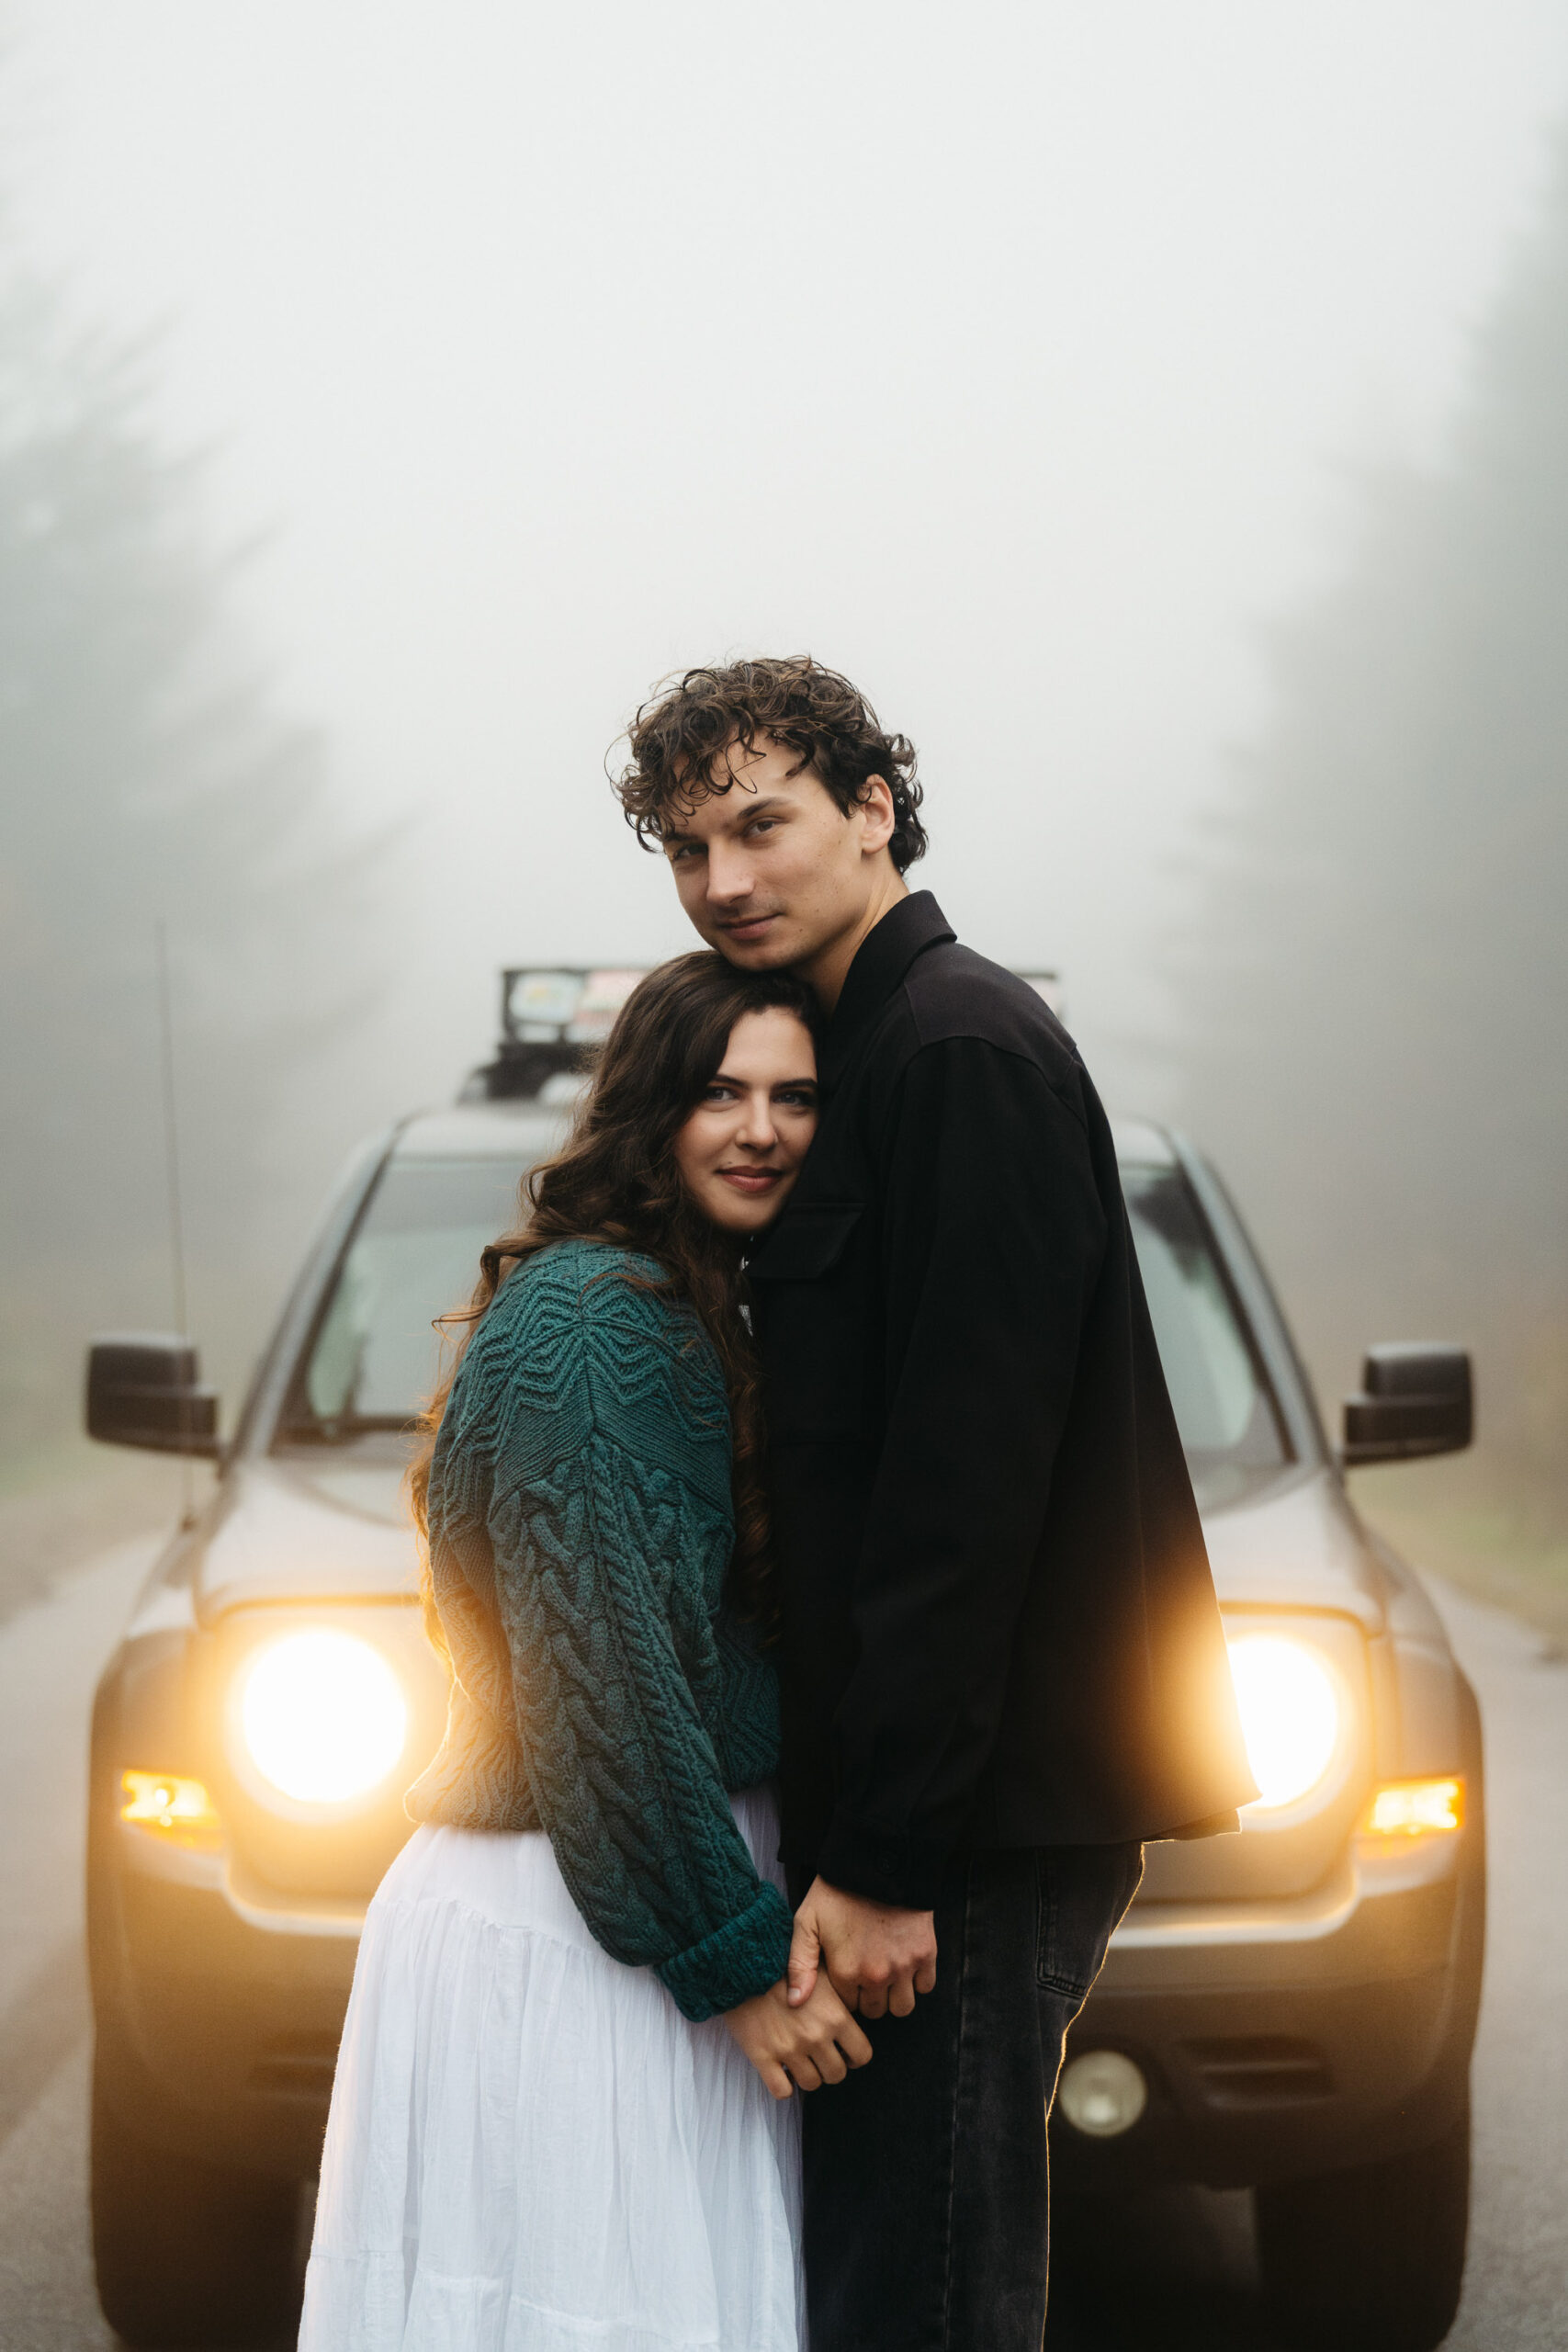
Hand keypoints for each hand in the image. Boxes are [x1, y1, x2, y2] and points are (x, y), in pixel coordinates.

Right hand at [724, 1974, 872, 2100]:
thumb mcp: (822, 1970)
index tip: (844, 2051)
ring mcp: (789, 2049)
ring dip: (808, 2075)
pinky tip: (781, 2071)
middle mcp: (816, 2036)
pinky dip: (784, 2086)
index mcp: (835, 2016)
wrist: (744, 1962)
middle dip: (830, 2067)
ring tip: (800, 2061)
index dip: (854, 2056)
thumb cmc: (786, 1962)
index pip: (862, 2055)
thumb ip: (841, 1993)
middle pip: (836, 2074)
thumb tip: (855, 2011)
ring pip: (811, 2084)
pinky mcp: (762, 2056)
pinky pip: (781, 2091)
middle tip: (820, 2055)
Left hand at [787, 1876, 937, 2017]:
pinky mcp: (925, 1953)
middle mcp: (877, 1976)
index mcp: (846, 1972)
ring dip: (895, 1996)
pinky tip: (905, 1964)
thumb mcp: (807, 1922)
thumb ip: (799, 1965)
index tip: (846, 1973)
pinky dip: (917, 1981)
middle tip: (866, 1973)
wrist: (876, 1861)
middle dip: (870, 1997)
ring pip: (903, 2007)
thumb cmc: (837, 1891)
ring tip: (887, 1974)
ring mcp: (904, 1966)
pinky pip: (926, 1987)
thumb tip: (796, 2004)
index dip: (847, 1992)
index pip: (848, 2007)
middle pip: (876, 2011)